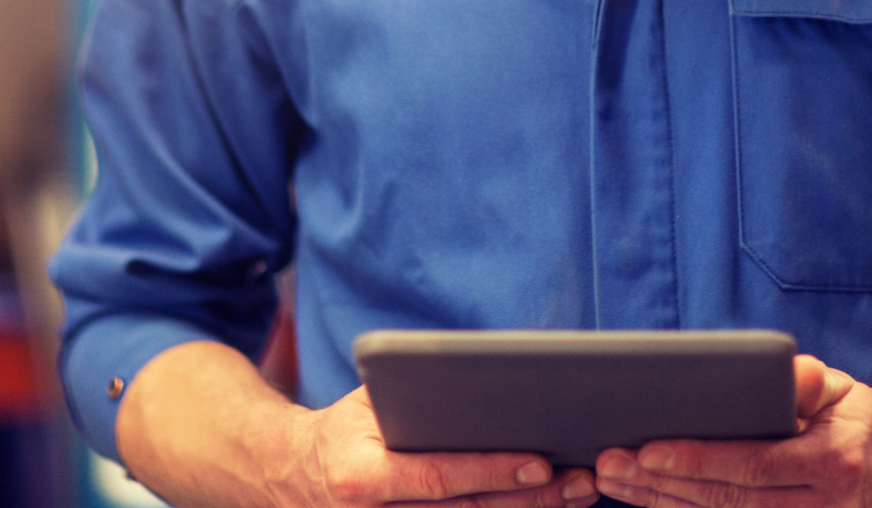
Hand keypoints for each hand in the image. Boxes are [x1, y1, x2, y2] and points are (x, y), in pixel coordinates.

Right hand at [277, 386, 600, 507]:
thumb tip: (484, 377)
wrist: (290, 476)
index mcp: (360, 477)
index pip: (437, 478)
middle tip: (581, 480)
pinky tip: (544, 505)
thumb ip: (415, 397)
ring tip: (578, 493)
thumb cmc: (343, 430)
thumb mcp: (368, 404)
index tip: (541, 463)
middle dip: (531, 499)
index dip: (491, 472)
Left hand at [593, 355, 871, 507]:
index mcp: (833, 462)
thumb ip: (810, 384)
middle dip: (660, 485)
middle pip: (727, 501)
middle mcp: (823, 507)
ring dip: (661, 502)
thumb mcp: (842, 390)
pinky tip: (648, 498)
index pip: (752, 465)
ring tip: (614, 480)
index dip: (697, 461)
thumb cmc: (856, 417)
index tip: (648, 451)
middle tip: (609, 464)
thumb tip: (789, 372)